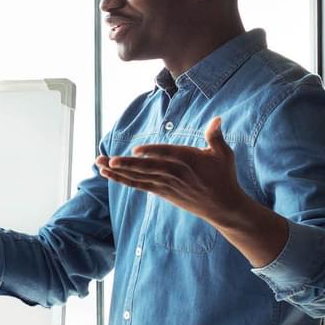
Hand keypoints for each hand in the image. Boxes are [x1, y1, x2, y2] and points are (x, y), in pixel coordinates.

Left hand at [96, 117, 248, 224]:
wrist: (223, 206)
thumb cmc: (223, 175)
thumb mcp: (223, 154)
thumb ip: (215, 136)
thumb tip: (217, 119)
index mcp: (189, 160)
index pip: (168, 154)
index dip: (152, 152)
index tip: (136, 150)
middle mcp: (175, 173)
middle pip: (148, 168)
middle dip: (126, 164)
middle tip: (108, 159)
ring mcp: (167, 184)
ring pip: (139, 177)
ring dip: (118, 171)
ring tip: (100, 163)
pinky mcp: (162, 192)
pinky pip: (139, 185)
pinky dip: (123, 180)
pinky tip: (108, 173)